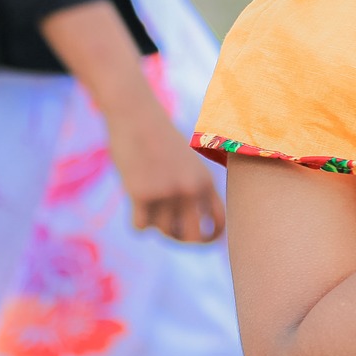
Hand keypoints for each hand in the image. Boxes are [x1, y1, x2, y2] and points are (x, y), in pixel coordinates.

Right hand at [105, 94, 225, 242]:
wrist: (136, 116)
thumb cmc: (160, 139)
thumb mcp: (188, 162)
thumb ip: (194, 190)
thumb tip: (188, 229)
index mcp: (206, 181)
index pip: (219, 222)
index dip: (211, 237)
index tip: (200, 240)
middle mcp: (190, 189)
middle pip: (194, 238)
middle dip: (182, 240)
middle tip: (170, 232)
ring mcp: (167, 192)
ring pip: (163, 232)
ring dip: (155, 224)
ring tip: (150, 204)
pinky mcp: (141, 193)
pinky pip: (140, 228)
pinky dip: (137, 223)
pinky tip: (136, 206)